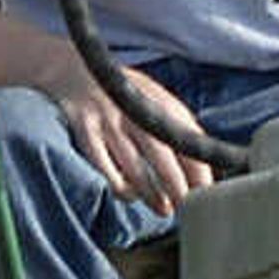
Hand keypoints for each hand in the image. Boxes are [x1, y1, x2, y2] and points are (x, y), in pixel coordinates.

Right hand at [58, 63, 214, 212]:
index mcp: (160, 102)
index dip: (199, 169)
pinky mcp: (85, 132)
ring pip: (134, 168)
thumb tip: (202, 165)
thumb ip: (175, 125)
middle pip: (162, 157)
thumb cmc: (122, 93)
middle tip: (187, 208)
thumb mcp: (154, 98)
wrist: (73, 69)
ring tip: (164, 209)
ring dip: (151, 195)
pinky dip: (120, 186)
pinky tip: (129, 194)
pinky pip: (105, 169)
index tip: (206, 192)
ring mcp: (109, 121)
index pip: (187, 139)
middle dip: (177, 188)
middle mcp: (135, 111)